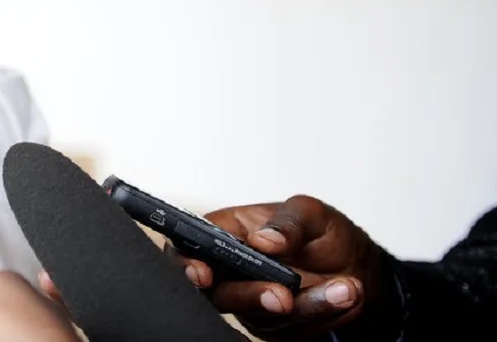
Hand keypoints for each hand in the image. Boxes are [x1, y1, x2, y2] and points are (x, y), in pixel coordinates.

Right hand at [171, 194, 389, 339]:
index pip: (190, 246)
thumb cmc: (323, 233)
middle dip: (250, 296)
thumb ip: (288, 223)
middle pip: (219, 292)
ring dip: (305, 305)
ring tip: (343, 287)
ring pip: (261, 316)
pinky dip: (321, 315)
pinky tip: (345, 295)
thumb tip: (263, 240)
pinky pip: (291, 331)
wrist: (356, 266)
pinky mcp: (275, 327)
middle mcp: (231, 270)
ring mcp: (251, 301)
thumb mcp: (312, 213)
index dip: (187, 262)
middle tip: (283, 296)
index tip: (204, 273)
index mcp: (227, 232)